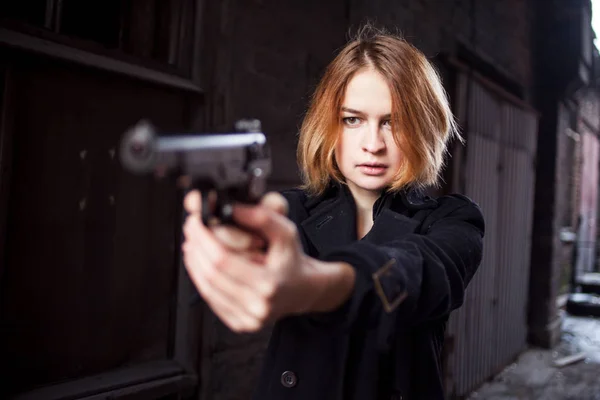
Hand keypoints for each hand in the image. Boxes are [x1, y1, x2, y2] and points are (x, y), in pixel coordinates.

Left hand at [182, 191, 355, 332]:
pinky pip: (212, 301)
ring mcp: (248, 319)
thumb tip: (232, 209)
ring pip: (206, 289)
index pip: (222, 260)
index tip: (195, 222)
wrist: (302, 289)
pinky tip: (199, 264)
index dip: (204, 239)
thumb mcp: (286, 232)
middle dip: (196, 248)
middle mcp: (258, 306)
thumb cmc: (291, 260)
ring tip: (192, 244)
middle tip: (192, 230)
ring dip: (194, 263)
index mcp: (269, 284)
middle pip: (211, 275)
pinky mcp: (240, 324)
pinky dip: (201, 279)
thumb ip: (262, 217)